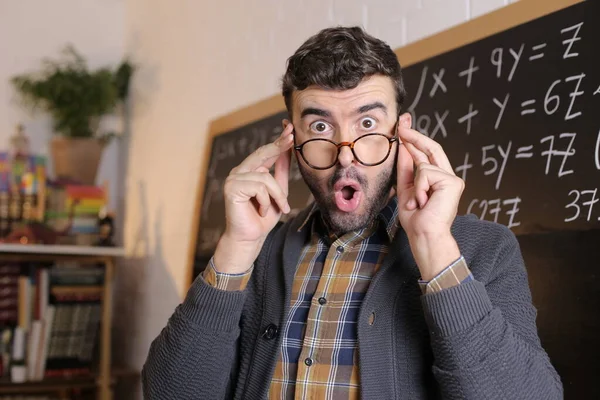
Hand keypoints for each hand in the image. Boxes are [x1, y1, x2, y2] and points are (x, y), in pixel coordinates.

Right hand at [213, 124, 293, 273]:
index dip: (278, 140)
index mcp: (249, 170)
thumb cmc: (263, 217)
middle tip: (291, 136)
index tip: (289, 127)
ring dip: (277, 195)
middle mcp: (239, 171)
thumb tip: (288, 150)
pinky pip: (259, 187)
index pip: (265, 152)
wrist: (250, 238)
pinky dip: (266, 201)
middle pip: (263, 154)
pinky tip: (261, 211)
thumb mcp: (278, 191)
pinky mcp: (231, 188)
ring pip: (265, 177)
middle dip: (279, 146)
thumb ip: (281, 172)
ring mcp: (233, 178)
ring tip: (278, 208)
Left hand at [396, 118, 463, 280]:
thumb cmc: (415, 217)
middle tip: (402, 123)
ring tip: (418, 202)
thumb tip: (403, 145)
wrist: (424, 234)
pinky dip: (420, 188)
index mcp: (436, 178)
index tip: (404, 124)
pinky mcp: (453, 182)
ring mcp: (452, 179)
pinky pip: (426, 173)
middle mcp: (447, 176)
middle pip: (431, 148)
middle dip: (414, 135)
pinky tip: (423, 201)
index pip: (426, 153)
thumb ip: (407, 167)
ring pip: (423, 166)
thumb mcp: (406, 187)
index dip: (415, 138)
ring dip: (415, 185)